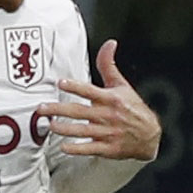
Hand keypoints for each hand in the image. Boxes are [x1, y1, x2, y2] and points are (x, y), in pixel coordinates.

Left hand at [51, 41, 159, 161]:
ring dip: (65, 129)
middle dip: (59, 110)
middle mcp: (108, 115)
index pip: (90, 91)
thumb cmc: (133, 108)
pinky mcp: (108, 148)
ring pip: (82, 131)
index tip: (61, 83)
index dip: (75, 87)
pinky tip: (64, 147)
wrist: (151, 135)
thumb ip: (109, 65)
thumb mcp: (122, 85)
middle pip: (80, 112)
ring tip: (50, 125)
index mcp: (110, 99)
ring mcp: (108, 133)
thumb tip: (109, 44)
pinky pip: (90, 148)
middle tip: (42, 108)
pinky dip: (77, 149)